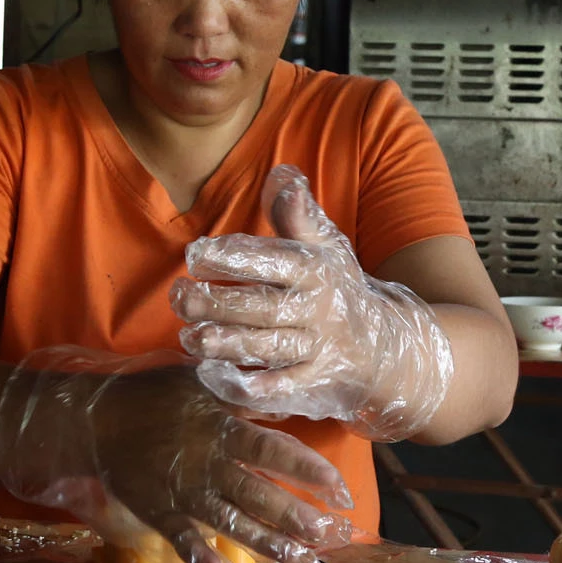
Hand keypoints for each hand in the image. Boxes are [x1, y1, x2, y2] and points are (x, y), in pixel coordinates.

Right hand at [0, 348, 352, 562]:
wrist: (95, 419)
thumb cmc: (154, 395)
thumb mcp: (201, 383)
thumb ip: (243, 396)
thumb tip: (285, 401)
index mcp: (224, 431)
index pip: (278, 453)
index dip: (313, 474)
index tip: (342, 492)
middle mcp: (210, 466)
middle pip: (263, 496)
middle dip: (300, 519)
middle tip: (334, 538)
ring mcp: (185, 493)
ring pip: (233, 523)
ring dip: (268, 545)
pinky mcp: (160, 512)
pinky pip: (182, 538)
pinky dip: (198, 557)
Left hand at [169, 165, 453, 440]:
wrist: (383, 349)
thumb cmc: (337, 288)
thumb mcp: (325, 247)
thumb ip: (296, 214)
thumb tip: (281, 172)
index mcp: (316, 270)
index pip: (273, 260)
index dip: (232, 257)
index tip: (195, 254)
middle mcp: (317, 310)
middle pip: (263, 308)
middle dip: (216, 304)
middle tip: (178, 297)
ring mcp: (315, 350)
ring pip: (266, 349)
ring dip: (223, 344)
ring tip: (188, 336)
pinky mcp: (311, 385)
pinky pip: (275, 390)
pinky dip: (242, 386)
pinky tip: (210, 374)